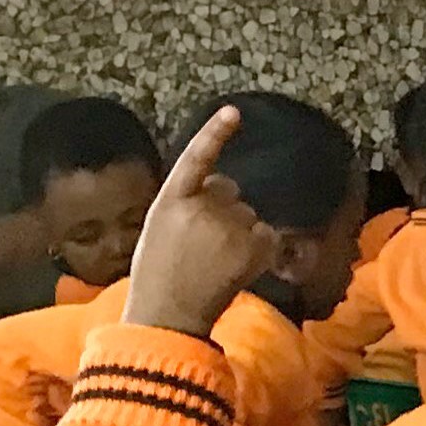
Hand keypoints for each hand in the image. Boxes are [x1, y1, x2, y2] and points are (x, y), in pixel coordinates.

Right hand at [123, 106, 280, 338]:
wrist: (169, 314)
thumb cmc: (160, 273)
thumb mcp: (159, 228)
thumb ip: (187, 203)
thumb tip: (224, 188)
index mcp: (169, 200)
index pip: (194, 159)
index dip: (214, 134)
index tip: (233, 111)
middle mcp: (199, 207)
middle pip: (229, 191)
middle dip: (223, 209)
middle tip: (202, 246)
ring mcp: (228, 227)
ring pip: (247, 214)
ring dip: (240, 231)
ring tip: (214, 261)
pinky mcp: (252, 246)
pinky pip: (266, 234)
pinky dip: (260, 247)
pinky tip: (237, 266)